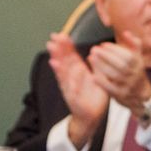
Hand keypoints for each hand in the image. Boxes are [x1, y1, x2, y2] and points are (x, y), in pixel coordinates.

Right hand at [46, 33, 109, 147]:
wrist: (92, 116)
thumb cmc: (94, 96)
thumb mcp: (98, 78)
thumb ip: (96, 66)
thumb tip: (95, 52)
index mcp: (79, 71)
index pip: (71, 56)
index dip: (66, 46)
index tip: (61, 34)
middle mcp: (72, 77)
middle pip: (64, 61)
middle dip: (59, 50)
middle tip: (53, 38)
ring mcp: (70, 87)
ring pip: (63, 72)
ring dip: (57, 61)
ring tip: (52, 51)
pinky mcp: (72, 97)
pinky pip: (68, 86)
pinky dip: (63, 78)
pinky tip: (58, 69)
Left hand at [87, 31, 150, 110]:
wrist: (141, 95)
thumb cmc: (136, 72)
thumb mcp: (138, 58)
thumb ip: (134, 44)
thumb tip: (126, 32)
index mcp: (139, 64)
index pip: (127, 55)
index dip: (115, 49)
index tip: (103, 44)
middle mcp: (135, 74)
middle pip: (121, 65)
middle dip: (106, 56)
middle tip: (94, 49)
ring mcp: (128, 85)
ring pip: (114, 75)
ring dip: (102, 66)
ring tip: (91, 58)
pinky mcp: (121, 95)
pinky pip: (110, 87)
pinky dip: (102, 81)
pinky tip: (93, 74)